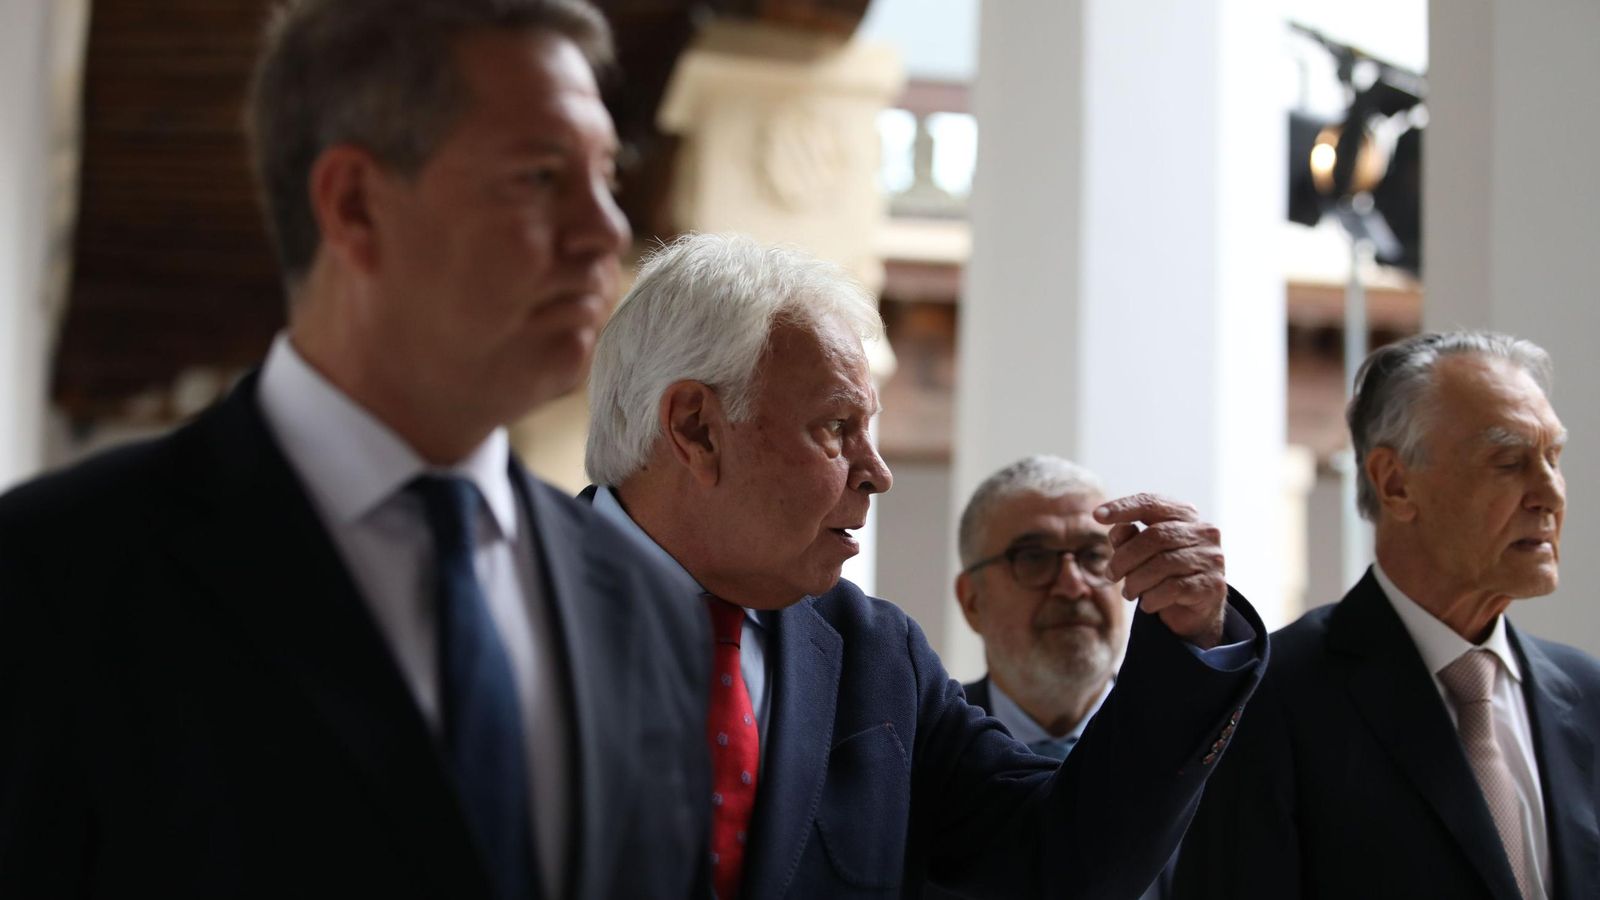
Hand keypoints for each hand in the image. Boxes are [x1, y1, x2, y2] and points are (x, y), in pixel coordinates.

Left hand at [1095, 493, 1226, 647]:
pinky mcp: (1213, 584)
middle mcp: (1203, 531)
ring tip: (1129, 592)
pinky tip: (1147, 603)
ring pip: (1163, 564)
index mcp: (1185, 515)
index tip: (1097, 515)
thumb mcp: (1140, 553)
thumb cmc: (1164, 573)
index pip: (1152, 503)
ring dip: (1136, 581)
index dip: (1123, 507)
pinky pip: (1173, 588)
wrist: (1195, 609)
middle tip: (1111, 575)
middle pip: (1155, 536)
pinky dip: (1152, 598)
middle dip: (1125, 557)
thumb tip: (1117, 529)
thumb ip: (1128, 538)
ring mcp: (1211, 557)